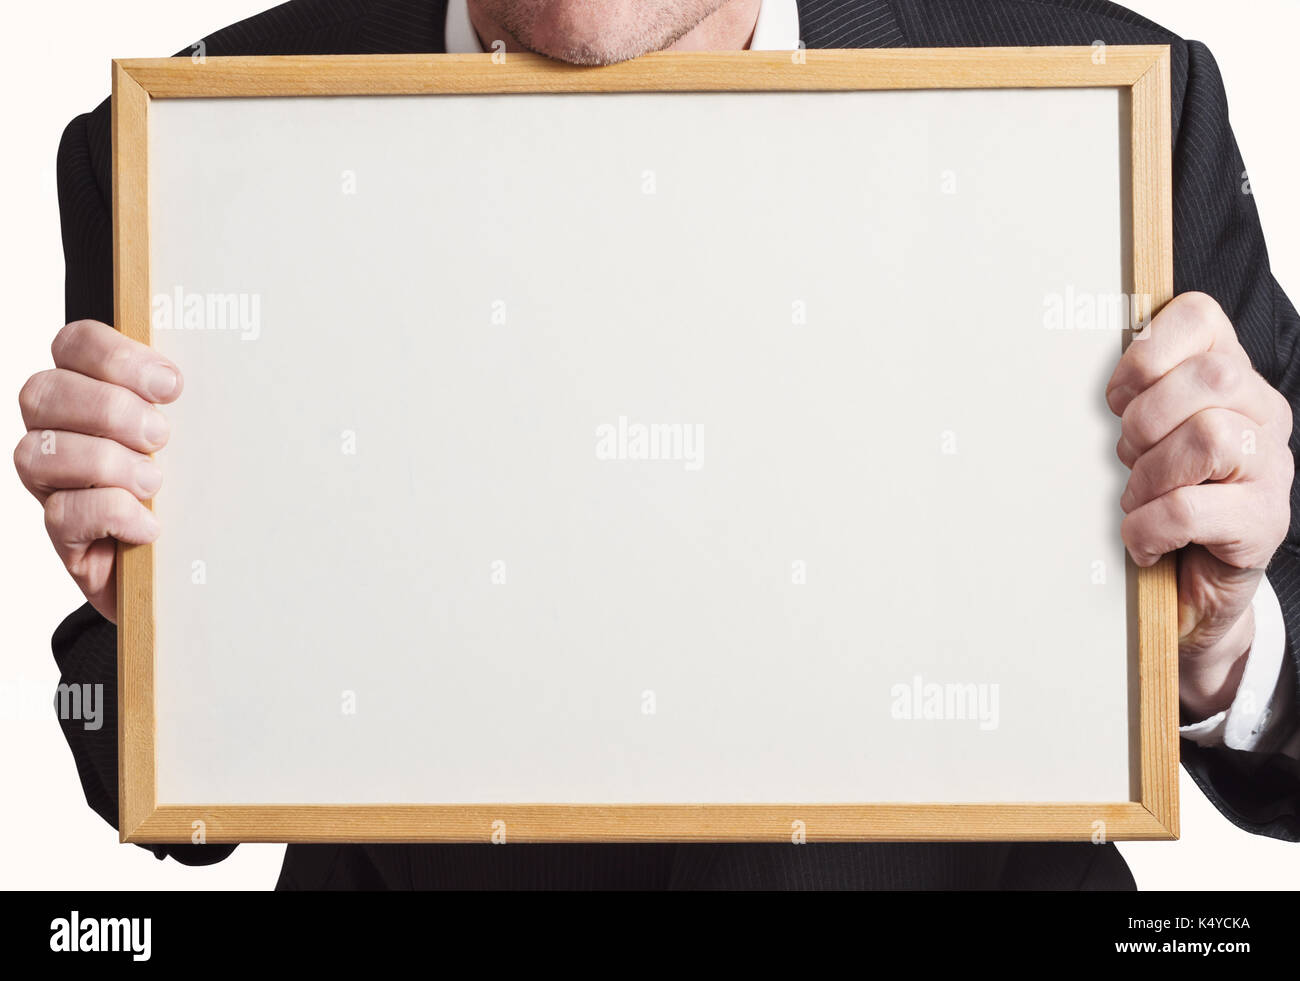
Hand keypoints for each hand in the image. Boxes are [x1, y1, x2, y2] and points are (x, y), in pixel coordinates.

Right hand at [14, 320, 181, 622]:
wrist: (187, 568)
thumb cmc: (190, 492)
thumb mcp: (197, 440)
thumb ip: (193, 406)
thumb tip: (227, 378)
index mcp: (89, 393)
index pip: (73, 345)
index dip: (113, 355)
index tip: (170, 384)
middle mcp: (58, 432)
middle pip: (43, 392)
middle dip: (107, 409)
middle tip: (161, 435)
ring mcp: (54, 483)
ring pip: (37, 452)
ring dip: (104, 462)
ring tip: (154, 483)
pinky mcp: (63, 534)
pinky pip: (61, 513)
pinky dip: (110, 513)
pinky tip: (148, 523)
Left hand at [1106, 292, 1293, 719]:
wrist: (1190, 589)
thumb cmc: (1161, 498)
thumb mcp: (1141, 437)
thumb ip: (1126, 394)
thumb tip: (1060, 363)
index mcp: (1230, 376)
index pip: (1200, 317)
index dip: (1146, 352)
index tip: (1116, 396)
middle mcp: (1262, 413)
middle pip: (1212, 377)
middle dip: (1146, 418)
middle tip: (1128, 455)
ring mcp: (1272, 467)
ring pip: (1209, 437)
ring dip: (1150, 474)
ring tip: (1138, 499)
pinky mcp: (1265, 522)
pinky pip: (1191, 509)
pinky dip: (1149, 526)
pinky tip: (1145, 539)